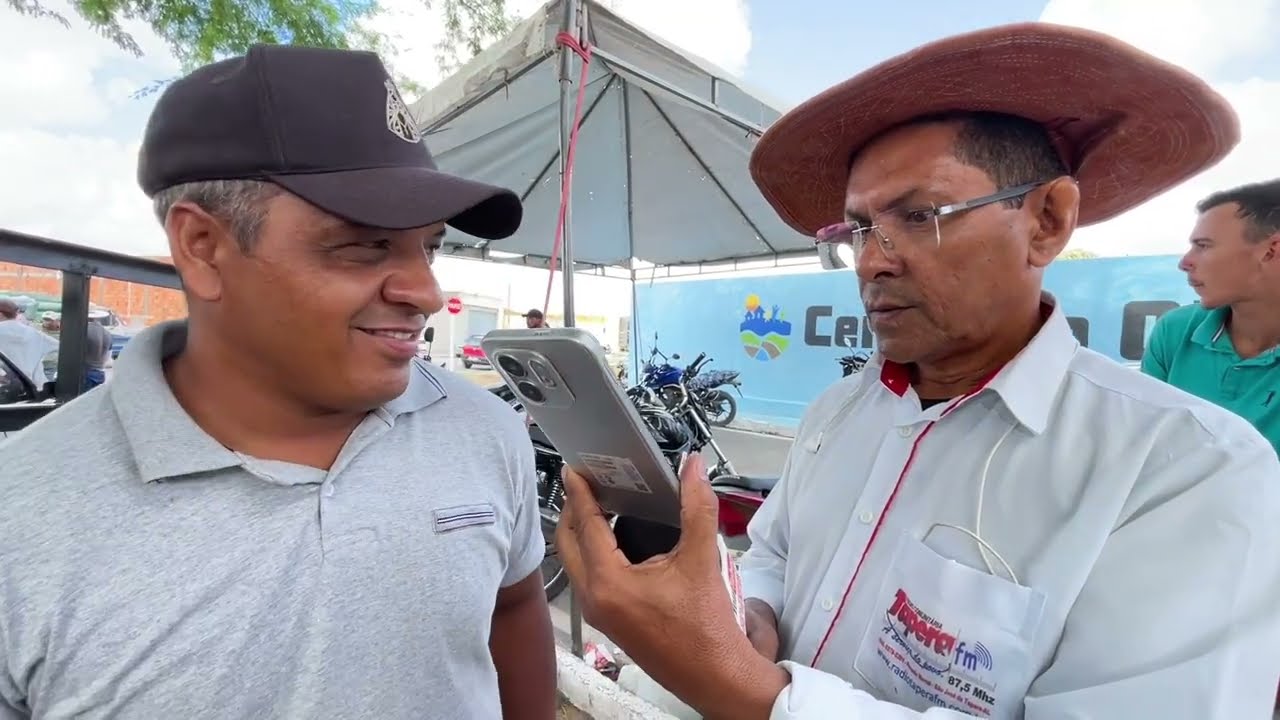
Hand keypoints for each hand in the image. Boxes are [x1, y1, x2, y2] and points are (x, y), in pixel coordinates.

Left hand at [556, 454, 788, 719]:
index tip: (575, 469)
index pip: (586, 525)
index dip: (580, 492)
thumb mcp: (701, 560)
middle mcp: (595, 600)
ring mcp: (599, 614)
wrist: (716, 676)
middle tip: (584, 485)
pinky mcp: (609, 621)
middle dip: (572, 510)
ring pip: (576, 563)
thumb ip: (696, 507)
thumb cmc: (706, 629)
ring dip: (581, 534)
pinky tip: (614, 542)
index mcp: (609, 584)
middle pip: (568, 543)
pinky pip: (588, 579)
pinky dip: (593, 554)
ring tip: (598, 506)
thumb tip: (692, 469)